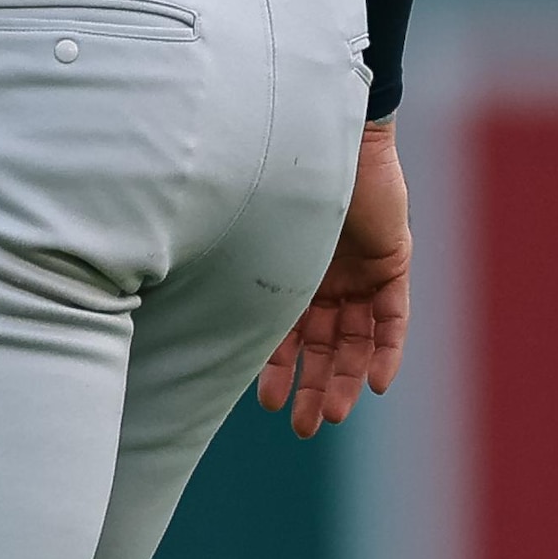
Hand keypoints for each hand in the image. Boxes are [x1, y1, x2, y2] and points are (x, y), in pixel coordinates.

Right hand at [256, 117, 409, 436]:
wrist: (324, 131)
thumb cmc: (273, 176)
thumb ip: (230, 273)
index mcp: (288, 268)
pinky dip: (386, 350)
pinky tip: (375, 384)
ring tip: (332, 415)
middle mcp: (324, 273)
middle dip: (314, 385)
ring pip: (356, 337)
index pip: (286, 330)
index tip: (267, 404)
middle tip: (305, 427)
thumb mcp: (249, 235)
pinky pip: (393, 316)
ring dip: (345, 376)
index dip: (278, 368)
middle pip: (323, 342)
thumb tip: (164, 299)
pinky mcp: (391, 261)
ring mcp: (360, 269)